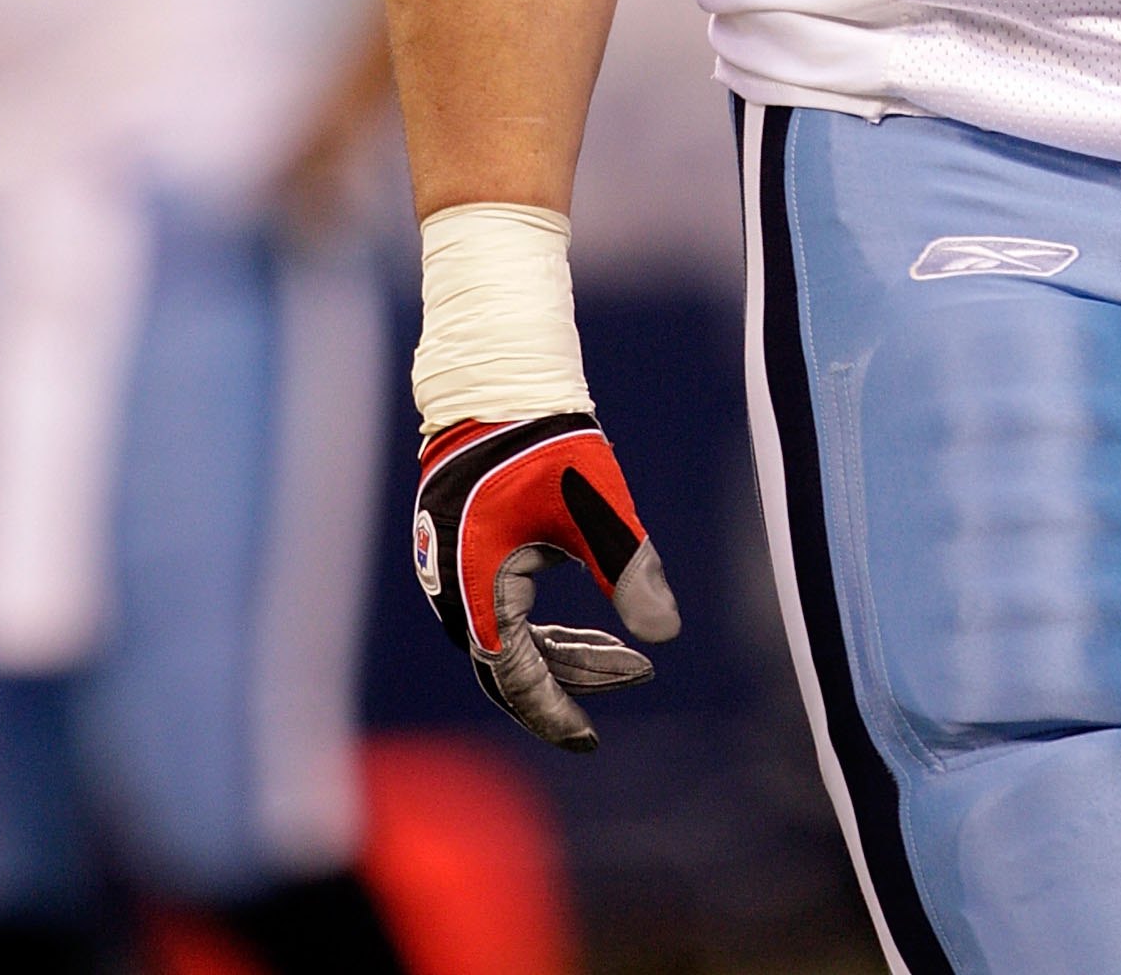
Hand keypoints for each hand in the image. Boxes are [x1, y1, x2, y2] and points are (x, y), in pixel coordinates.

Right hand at [413, 412, 679, 748]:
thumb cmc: (549, 440)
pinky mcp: (464, 555)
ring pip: (510, 640)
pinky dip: (545, 630)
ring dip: (564, 654)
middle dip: (573, 680)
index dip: (554, 712)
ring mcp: (453, 572)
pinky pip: (503, 613)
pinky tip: (590, 632)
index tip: (591, 739)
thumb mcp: (599, 507)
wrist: (501, 381)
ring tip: (626, 656)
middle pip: (513, 663)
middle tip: (635, 679)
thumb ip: (630, 569)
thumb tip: (666, 633)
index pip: (514, 676)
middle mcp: (454, 587)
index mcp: (477, 583)